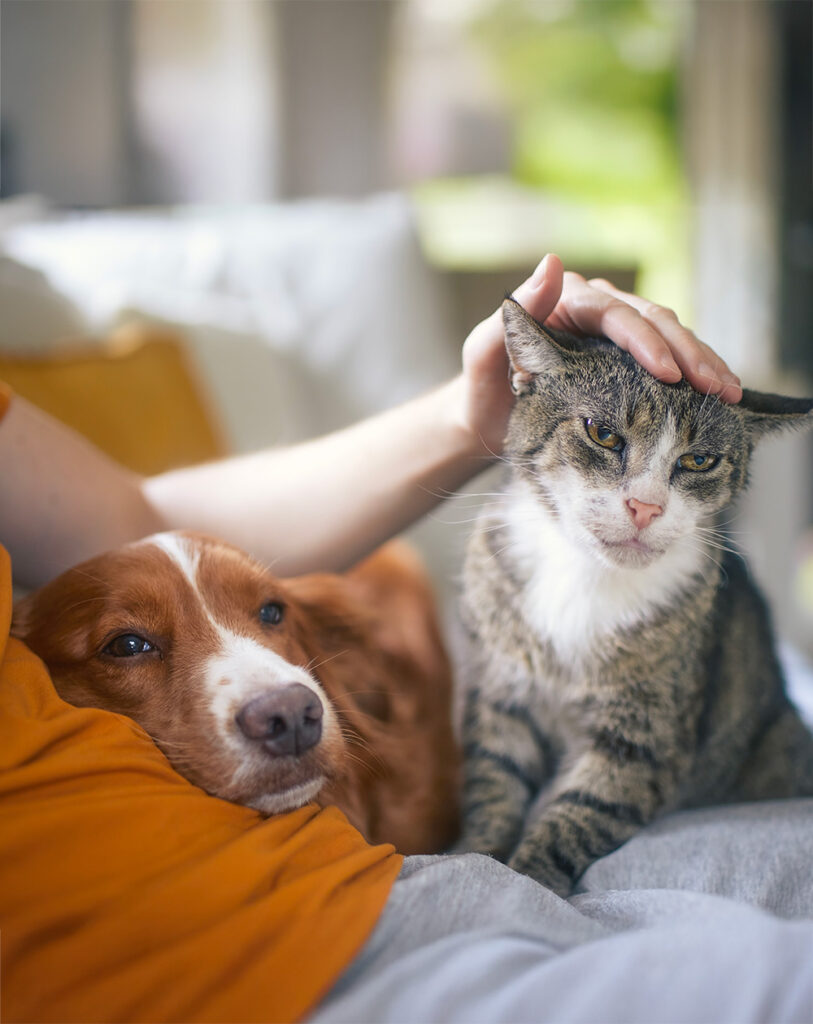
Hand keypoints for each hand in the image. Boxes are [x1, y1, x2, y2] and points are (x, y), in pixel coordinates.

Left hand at [459, 254, 741, 456]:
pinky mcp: (627, 359)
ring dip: (702, 362)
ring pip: (669, 337)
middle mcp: (595, 309)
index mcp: (564, 301)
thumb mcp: (482, 356)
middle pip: (652, 321)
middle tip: (716, 386)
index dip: (646, 341)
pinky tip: (720, 394)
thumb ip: (511, 317)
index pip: (615, 314)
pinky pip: (668, 360)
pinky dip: (694, 376)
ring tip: (729, 392)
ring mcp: (615, 334)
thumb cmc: (480, 391)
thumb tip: (552, 261)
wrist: (487, 421)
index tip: (670, 372)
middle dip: (688, 353)